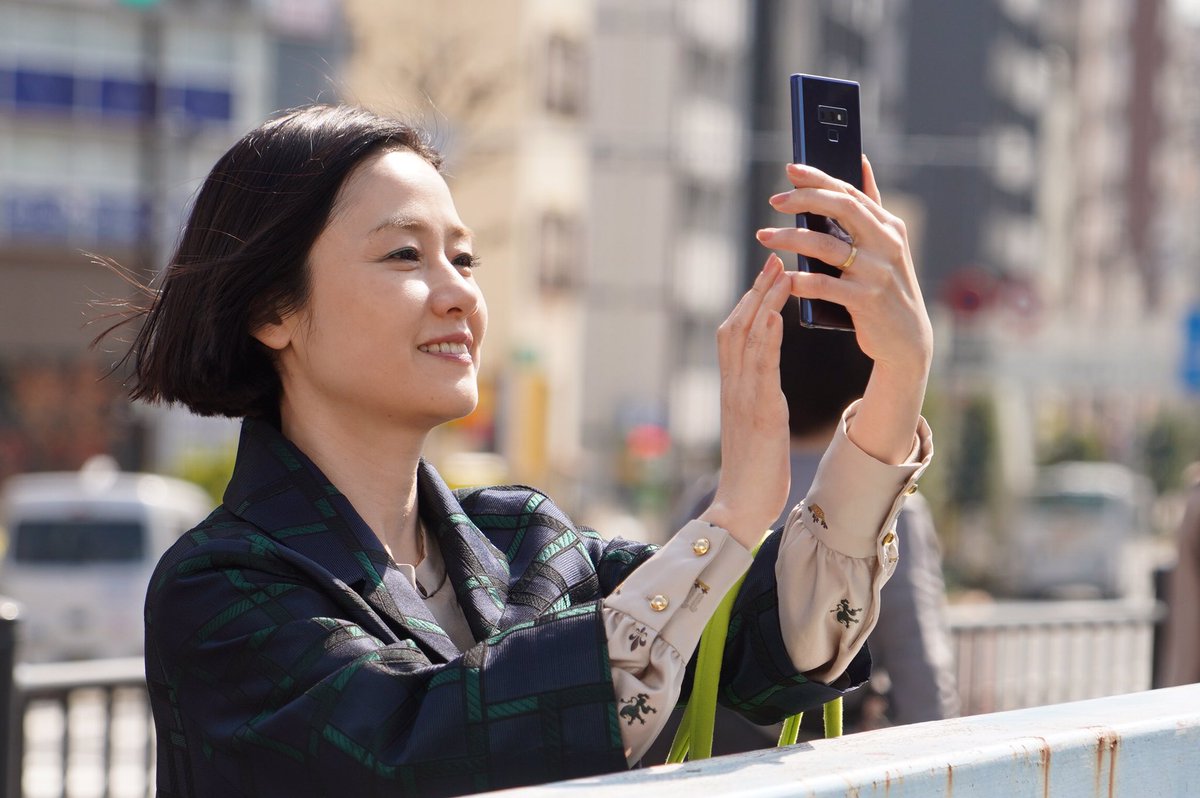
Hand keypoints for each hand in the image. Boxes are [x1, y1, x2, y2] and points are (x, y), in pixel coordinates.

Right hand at [699, 253, 793, 549]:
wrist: (740, 507)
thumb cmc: (754, 472)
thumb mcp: (758, 428)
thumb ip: (760, 400)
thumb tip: (768, 385)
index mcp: (734, 390)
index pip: (736, 335)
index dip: (750, 301)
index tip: (768, 275)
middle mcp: (732, 388)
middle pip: (736, 327)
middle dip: (755, 291)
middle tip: (775, 259)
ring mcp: (741, 398)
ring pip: (744, 339)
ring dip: (761, 302)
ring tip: (779, 273)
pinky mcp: (757, 413)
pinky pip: (758, 368)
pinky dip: (764, 338)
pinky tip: (774, 315)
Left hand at [757, 157, 932, 463]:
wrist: (907, 339)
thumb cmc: (887, 287)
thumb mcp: (887, 245)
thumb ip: (872, 206)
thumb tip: (860, 161)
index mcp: (889, 226)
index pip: (850, 192)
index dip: (819, 178)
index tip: (790, 170)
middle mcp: (886, 244)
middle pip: (841, 208)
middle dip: (804, 200)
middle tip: (774, 201)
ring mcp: (877, 272)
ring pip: (826, 246)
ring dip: (790, 239)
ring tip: (764, 236)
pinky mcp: (866, 300)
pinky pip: (825, 285)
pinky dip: (801, 281)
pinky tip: (782, 278)